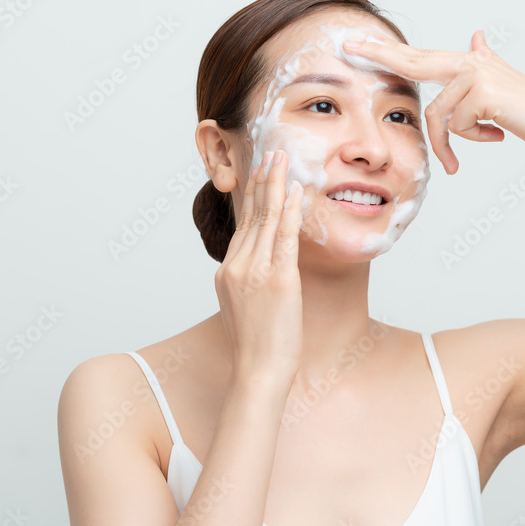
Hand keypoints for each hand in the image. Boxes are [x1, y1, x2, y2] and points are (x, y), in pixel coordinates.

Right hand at [213, 149, 305, 385]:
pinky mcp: (278, 279)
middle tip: (271, 154)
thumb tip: (262, 269)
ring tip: (282, 160)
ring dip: (276, 186)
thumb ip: (249, 283)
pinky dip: (291, 212)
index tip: (260, 174)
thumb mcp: (244, 309)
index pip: (243, 225)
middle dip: (263, 181)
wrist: (257, 372)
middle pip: (252, 215)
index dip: (253, 197)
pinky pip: (285, 237)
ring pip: (266, 219)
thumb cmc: (256, 347)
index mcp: (228, 272)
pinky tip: (296, 192)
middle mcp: (237, 266)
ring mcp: (256, 271)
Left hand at [343, 31, 524, 173]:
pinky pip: (458, 125)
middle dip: (379, 55)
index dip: (387, 51)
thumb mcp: (500, 82)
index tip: (356, 42)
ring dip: (453, 140)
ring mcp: (475, 75)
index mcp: (468, 62)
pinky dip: (474, 139)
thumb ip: (483, 60)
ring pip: (439, 115)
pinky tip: (499, 134)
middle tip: (346, 45)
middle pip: (414, 62)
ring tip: (480, 144)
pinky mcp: (481, 93)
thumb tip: (476, 34)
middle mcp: (470, 62)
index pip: (420, 56)